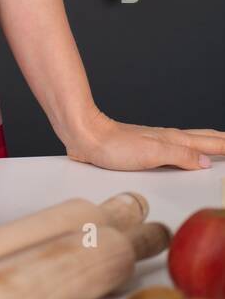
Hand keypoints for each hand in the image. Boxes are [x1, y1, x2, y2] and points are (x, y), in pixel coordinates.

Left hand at [63, 107, 224, 170]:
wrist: (87, 136)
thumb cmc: (115, 146)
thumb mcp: (153, 154)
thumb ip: (181, 157)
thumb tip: (206, 162)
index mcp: (173, 140)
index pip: (208, 143)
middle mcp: (167, 139)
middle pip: (201, 139)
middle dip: (221, 141)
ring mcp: (156, 142)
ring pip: (189, 141)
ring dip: (207, 143)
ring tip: (217, 145)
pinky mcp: (144, 149)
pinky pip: (175, 148)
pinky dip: (188, 149)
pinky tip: (183, 153)